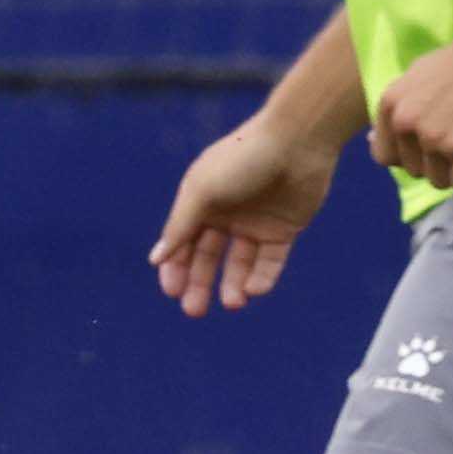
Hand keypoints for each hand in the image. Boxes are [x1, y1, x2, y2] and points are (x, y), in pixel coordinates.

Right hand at [152, 116, 341, 313]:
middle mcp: (225, 214)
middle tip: (194, 311)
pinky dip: (262, 277)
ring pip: (239, 264)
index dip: (174, 268)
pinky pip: (270, 260)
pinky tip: (255, 289)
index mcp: (200, 202)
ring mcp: (255, 223)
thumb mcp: (202, 192)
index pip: (181, 242)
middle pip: (207, 258)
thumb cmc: (242, 160)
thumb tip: (155, 260)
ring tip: (234, 303)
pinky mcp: (284, 229)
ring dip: (233, 285)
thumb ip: (179, 227)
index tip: (172, 293)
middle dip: (199, 285)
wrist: (297, 142)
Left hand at [370, 30, 452, 197]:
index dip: (408, 156)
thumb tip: (372, 140)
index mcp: (390, 106)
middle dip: (437, 163)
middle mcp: (406, 124)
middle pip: (414, 172)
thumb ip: (397, 110)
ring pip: (440, 181)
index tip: (427, 148)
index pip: (384, 157)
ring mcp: (434, 139)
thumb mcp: (415, 78)